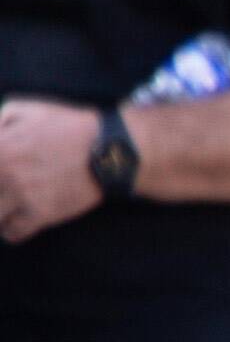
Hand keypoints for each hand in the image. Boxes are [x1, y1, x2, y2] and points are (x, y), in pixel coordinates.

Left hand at [0, 100, 107, 242]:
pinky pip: (13, 233)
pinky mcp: (41, 215)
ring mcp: (21, 195)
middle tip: (3, 190)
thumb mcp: (24, 107)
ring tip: (5, 207)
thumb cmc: (66, 125)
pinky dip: (10, 231)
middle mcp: (3, 173)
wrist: (108, 149)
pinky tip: (15, 222)